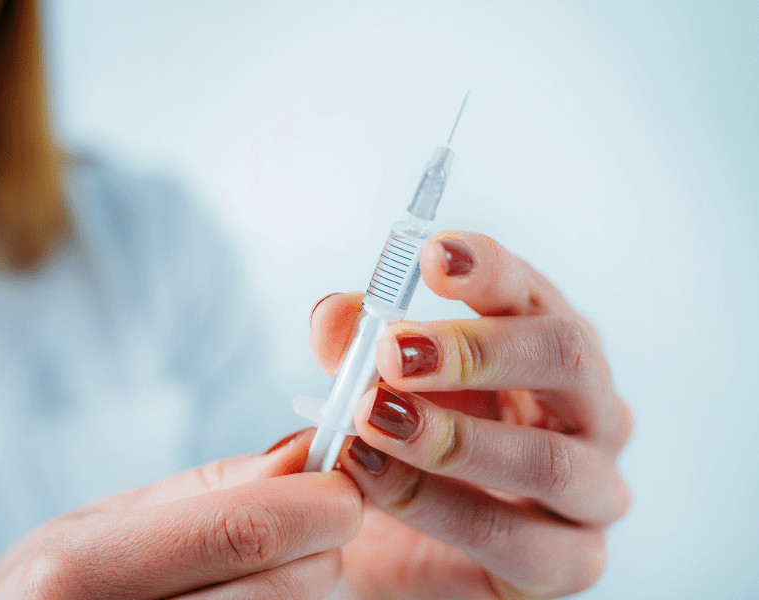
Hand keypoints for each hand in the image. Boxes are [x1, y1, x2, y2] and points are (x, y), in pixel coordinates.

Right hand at [0, 432, 361, 598]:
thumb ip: (202, 492)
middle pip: (283, 588)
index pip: (242, 533)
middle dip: (321, 549)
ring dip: (298, 590)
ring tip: (251, 573)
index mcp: (77, 572)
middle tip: (313, 526)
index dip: (316, 503)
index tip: (341, 484)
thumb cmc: (39, 597)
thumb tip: (302, 453)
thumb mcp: (91, 527)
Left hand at [309, 231, 631, 598]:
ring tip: (372, 422)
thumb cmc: (400, 452)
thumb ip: (353, 351)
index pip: (532, 290)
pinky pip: (519, 540)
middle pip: (568, 357)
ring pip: (548, 459)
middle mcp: (588, 409)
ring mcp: (593, 487)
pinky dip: (440, 507)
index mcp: (543, 347)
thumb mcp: (366, 392)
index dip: (486, 267)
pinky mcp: (571, 561)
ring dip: (452, 439)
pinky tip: (380, 483)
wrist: (389, 550)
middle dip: (475, 350)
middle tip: (393, 352)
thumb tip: (334, 314)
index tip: (429, 254)